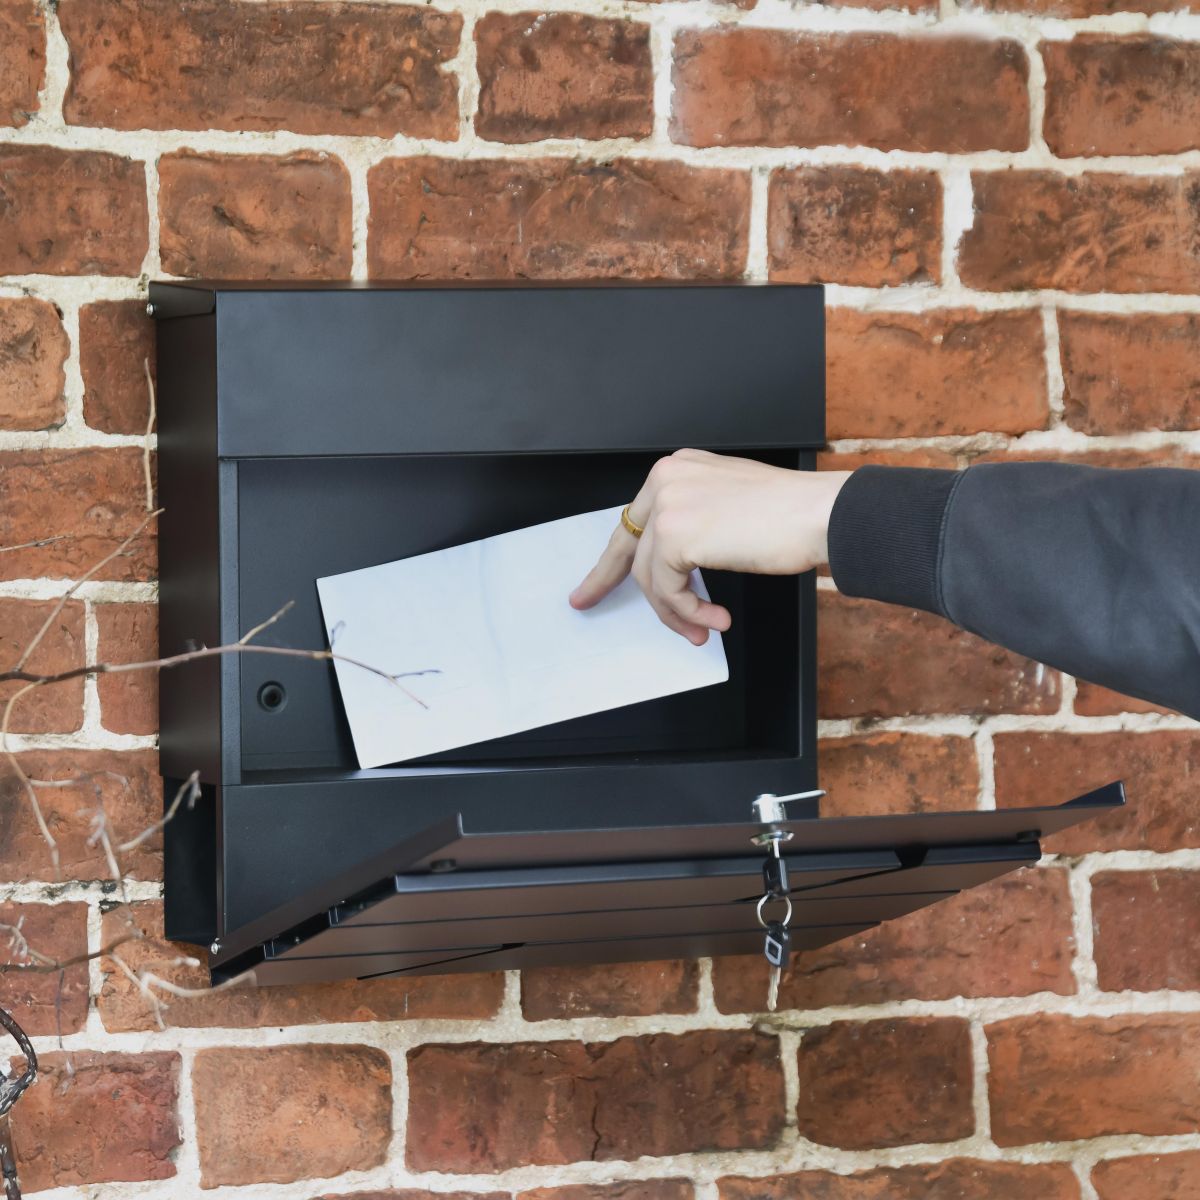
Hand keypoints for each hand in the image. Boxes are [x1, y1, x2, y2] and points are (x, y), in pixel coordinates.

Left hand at [570, 449, 851, 644]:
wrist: (819, 515)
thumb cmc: (791, 515)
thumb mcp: (729, 505)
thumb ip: (695, 523)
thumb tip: (677, 568)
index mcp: (678, 469)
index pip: (634, 520)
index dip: (611, 558)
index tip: (591, 584)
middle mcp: (666, 479)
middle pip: (631, 548)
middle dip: (608, 582)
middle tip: (588, 603)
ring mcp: (668, 506)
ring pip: (651, 577)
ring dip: (677, 611)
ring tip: (703, 628)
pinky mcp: (675, 536)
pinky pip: (668, 591)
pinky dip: (689, 612)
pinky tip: (714, 619)